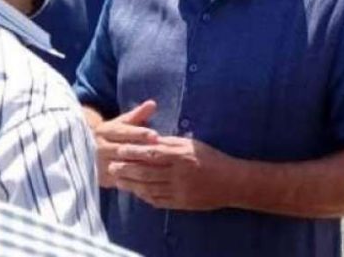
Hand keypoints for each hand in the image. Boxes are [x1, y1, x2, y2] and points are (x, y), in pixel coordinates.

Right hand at [90, 101, 158, 187]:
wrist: (89, 151)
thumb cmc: (114, 134)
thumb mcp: (123, 123)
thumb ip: (138, 114)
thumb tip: (152, 103)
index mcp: (104, 131)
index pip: (124, 132)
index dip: (140, 133)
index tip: (155, 135)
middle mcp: (99, 147)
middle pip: (122, 150)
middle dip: (141, 150)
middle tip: (160, 151)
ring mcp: (99, 163)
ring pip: (121, 165)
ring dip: (139, 166)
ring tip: (157, 166)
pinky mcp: (101, 178)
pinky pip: (120, 179)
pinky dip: (133, 180)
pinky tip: (149, 179)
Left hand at [109, 136, 233, 210]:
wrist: (231, 182)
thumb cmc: (211, 158)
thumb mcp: (192, 144)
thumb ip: (170, 143)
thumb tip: (149, 140)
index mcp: (181, 156)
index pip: (151, 154)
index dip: (133, 152)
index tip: (120, 150)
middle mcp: (179, 174)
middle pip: (146, 172)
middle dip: (126, 169)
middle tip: (111, 166)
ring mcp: (179, 190)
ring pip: (149, 188)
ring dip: (131, 184)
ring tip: (119, 181)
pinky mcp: (181, 203)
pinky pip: (158, 200)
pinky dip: (145, 196)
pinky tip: (137, 192)